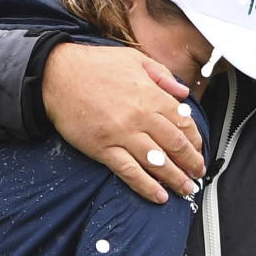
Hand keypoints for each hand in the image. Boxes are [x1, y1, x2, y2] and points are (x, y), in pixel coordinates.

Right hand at [42, 43, 204, 203]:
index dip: (195, 139)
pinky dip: (146, 186)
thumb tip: (183, 94)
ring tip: (186, 189)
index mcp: (150, 95)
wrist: (56, 75)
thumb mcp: (135, 59)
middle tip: (198, 173)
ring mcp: (121, 135)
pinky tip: (159, 196)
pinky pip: (129, 172)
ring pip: (156, 163)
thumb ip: (163, 76)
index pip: (183, 123)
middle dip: (191, 162)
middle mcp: (140, 117)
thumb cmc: (95, 65)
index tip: (198, 149)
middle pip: (175, 146)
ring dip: (175, 179)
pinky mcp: (102, 149)